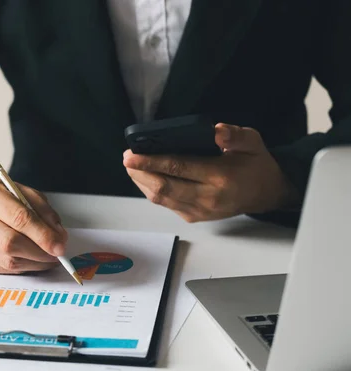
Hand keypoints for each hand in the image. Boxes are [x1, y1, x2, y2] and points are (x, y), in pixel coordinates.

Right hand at [0, 174, 66, 273]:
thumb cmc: (1, 198)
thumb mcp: (24, 193)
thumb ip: (43, 211)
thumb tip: (58, 237)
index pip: (18, 217)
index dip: (42, 234)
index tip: (60, 245)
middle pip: (10, 243)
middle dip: (39, 252)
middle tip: (57, 254)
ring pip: (8, 260)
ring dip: (35, 262)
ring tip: (49, 257)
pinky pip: (4, 269)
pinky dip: (24, 267)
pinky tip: (33, 260)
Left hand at [123, 123, 299, 221]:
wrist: (265, 193)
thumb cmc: (255, 163)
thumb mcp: (252, 141)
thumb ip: (233, 135)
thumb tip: (214, 130)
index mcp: (220, 177)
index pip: (178, 168)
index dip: (151, 161)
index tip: (131, 155)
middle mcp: (207, 198)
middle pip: (163, 187)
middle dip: (140, 172)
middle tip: (127, 158)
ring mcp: (199, 211)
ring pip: (160, 199)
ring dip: (142, 182)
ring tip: (132, 166)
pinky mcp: (193, 217)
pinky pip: (166, 204)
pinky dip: (151, 190)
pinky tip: (145, 177)